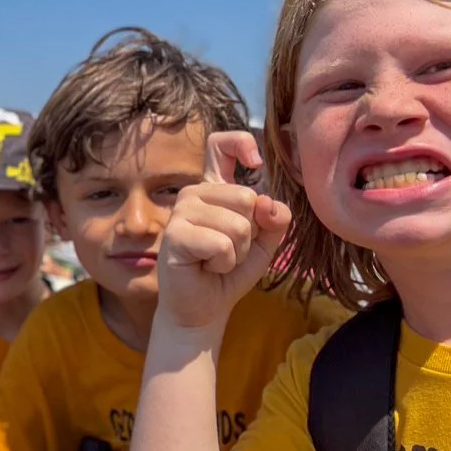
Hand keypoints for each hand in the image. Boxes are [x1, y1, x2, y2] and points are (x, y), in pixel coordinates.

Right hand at [157, 131, 290, 328]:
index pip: (220, 145)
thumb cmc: (231, 271)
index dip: (241, 144)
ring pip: (238, 224)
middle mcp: (195, 193)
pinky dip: (224, 263)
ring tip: (218, 260)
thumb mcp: (265, 241)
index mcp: (215, 188)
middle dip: (251, 233)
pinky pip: (221, 244)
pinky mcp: (175, 234)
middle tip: (230, 250)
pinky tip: (207, 267)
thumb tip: (268, 203)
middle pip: (247, 197)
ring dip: (238, 252)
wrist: (205, 307)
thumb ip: (275, 218)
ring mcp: (181, 211)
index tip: (255, 163)